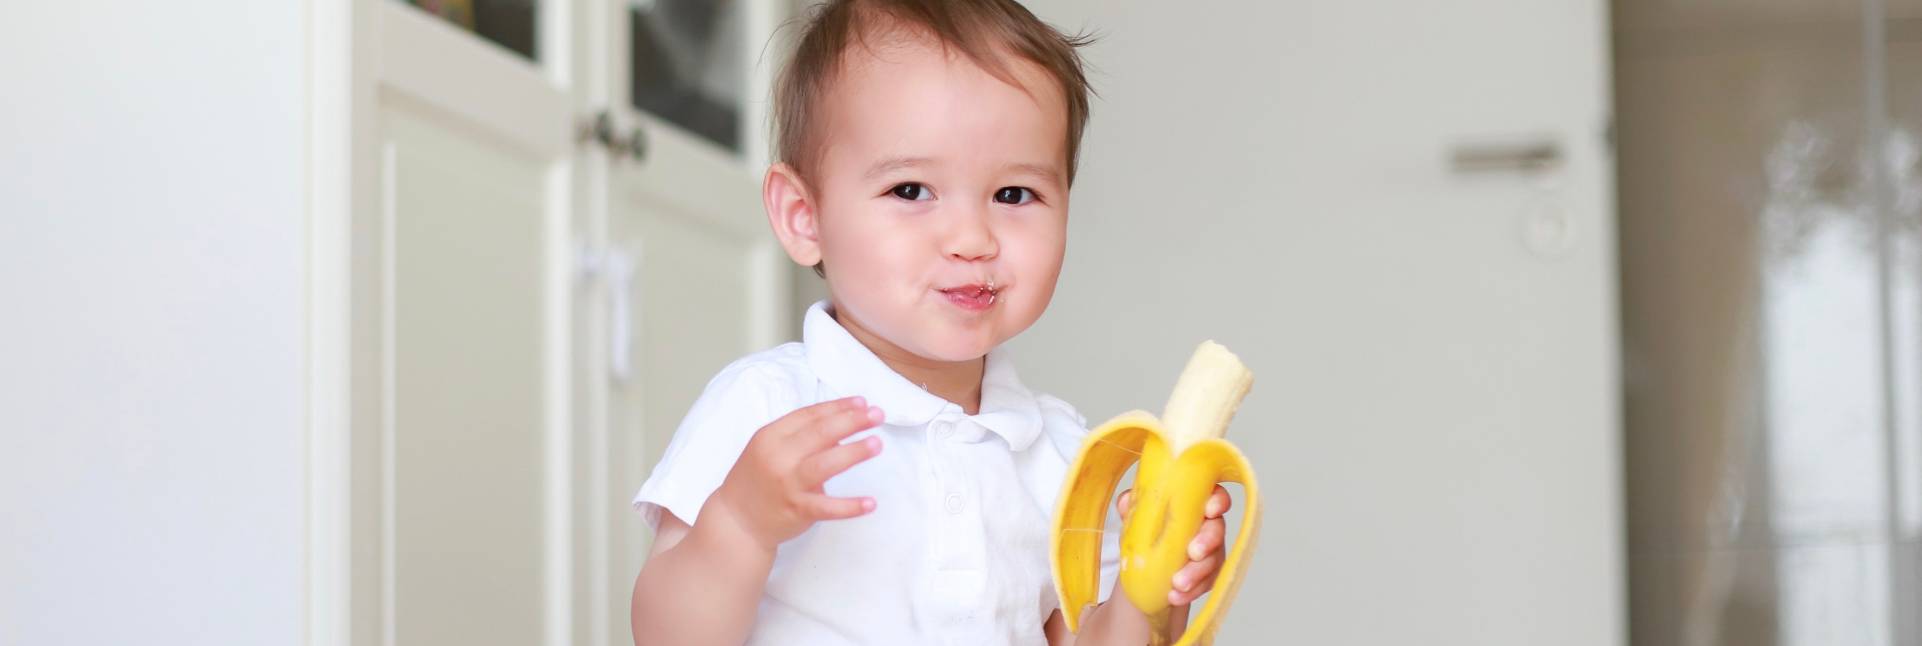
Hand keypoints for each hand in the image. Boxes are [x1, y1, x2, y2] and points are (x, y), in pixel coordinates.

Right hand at [706, 396, 885, 551]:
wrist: (736, 520)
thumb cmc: (758, 479)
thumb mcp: (771, 449)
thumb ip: (801, 437)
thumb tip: (842, 426)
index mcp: (771, 436)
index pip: (809, 415)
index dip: (837, 407)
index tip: (862, 402)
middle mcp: (778, 457)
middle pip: (820, 433)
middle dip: (851, 421)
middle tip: (877, 415)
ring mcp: (787, 484)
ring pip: (825, 464)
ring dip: (854, 452)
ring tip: (877, 443)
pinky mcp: (796, 509)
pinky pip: (827, 507)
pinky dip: (850, 506)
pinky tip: (871, 503)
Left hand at [1116, 484, 1230, 606]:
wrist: (1143, 570)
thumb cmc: (1146, 533)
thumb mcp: (1135, 518)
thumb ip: (1130, 505)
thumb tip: (1126, 501)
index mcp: (1194, 505)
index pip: (1215, 496)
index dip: (1218, 501)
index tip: (1210, 509)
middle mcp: (1208, 526)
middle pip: (1217, 530)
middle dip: (1207, 541)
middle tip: (1192, 553)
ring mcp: (1212, 553)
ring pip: (1213, 561)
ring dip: (1196, 573)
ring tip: (1177, 584)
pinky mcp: (1209, 576)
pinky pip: (1206, 584)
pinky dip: (1191, 592)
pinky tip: (1174, 596)